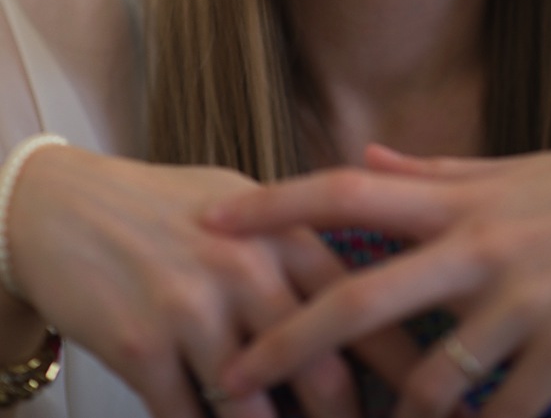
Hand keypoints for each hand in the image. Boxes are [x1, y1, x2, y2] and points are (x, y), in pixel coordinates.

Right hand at [7, 144, 418, 417]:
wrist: (70, 206)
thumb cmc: (166, 206)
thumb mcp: (243, 202)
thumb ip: (300, 241)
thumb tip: (368, 285)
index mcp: (283, 232)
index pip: (362, 302)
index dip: (402, 361)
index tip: (432, 394)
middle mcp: (246, 269)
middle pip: (324, 369)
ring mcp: (192, 310)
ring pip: (257, 410)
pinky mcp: (141, 348)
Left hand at [203, 132, 550, 417]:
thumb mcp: (505, 171)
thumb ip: (428, 172)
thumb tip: (364, 161)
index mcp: (458, 199)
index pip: (345, 192)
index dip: (274, 207)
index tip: (213, 222)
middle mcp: (479, 247)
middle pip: (361, 299)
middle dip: (288, 343)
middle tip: (232, 377)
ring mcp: (522, 304)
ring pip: (427, 380)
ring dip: (388, 417)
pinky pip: (500, 413)